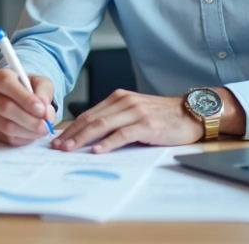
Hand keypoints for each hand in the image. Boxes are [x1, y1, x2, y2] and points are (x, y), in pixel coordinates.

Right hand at [0, 69, 55, 145]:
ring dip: (28, 131)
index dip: (25, 98)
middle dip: (29, 119)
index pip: (7, 84)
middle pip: (6, 108)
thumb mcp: (41, 83)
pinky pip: (7, 138)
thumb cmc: (30, 88)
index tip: (41, 109)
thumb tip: (45, 112)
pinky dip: (24, 138)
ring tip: (43, 129)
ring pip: (6, 126)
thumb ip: (45, 93)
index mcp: (0, 77)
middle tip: (46, 125)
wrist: (21, 99)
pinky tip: (33, 133)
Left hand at [53, 90, 203, 153]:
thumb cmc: (162, 115)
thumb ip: (115, 119)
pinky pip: (123, 134)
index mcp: (118, 98)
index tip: (58, 139)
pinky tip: (98, 150)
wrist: (190, 112)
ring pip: (102, 125)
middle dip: (72, 134)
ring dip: (83, 138)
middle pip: (91, 119)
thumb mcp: (135, 112)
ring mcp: (135, 112)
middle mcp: (124, 102)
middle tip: (57, 147)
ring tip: (70, 149)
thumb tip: (91, 136)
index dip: (71, 127)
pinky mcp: (147, 124)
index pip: (88, 113)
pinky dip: (108, 142)